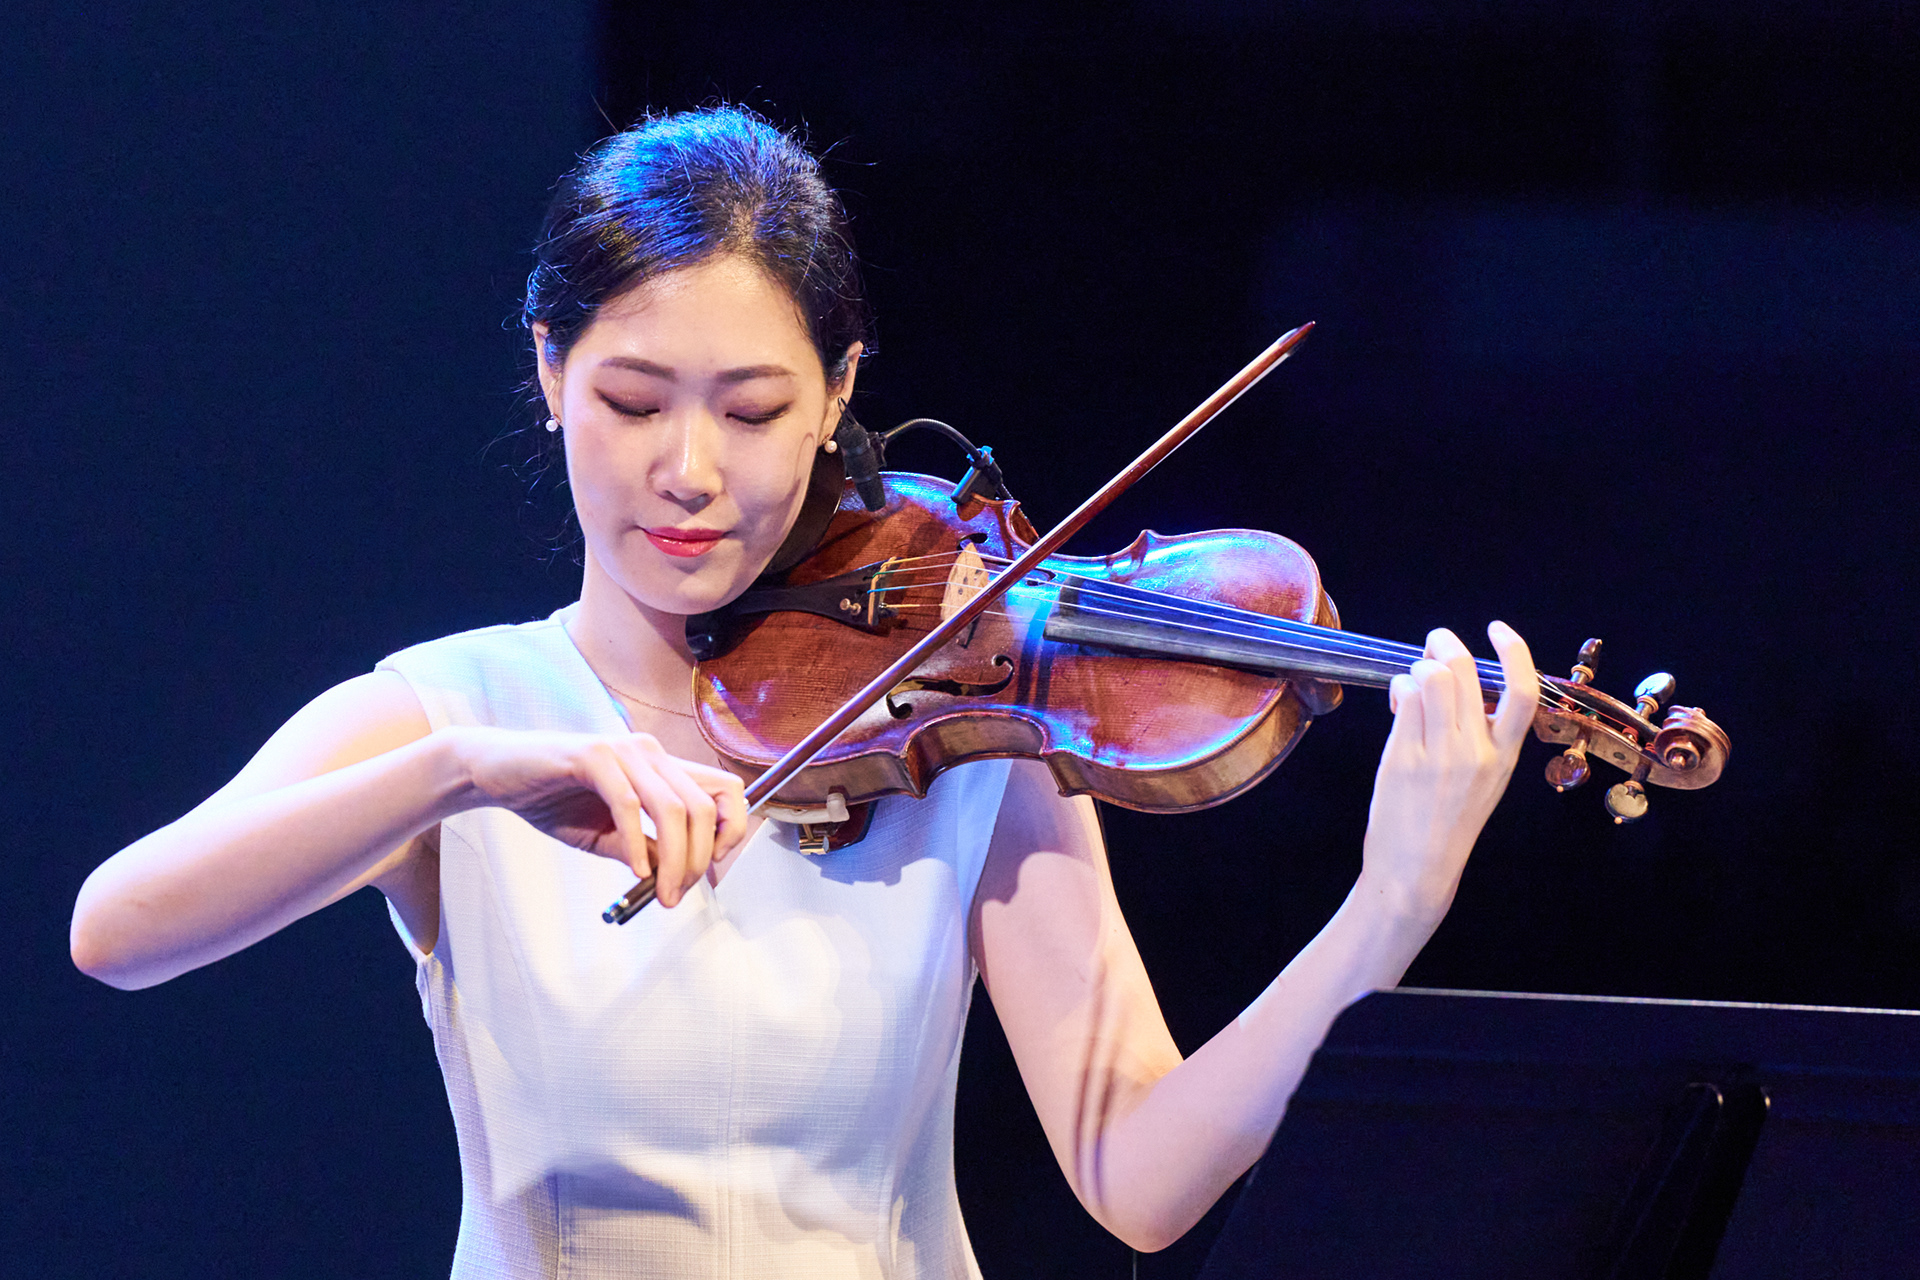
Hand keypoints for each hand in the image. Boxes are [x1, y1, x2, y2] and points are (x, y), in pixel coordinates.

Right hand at [448, 727, 748, 906]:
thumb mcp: (608, 834)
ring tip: (661, 893)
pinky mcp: (592, 755)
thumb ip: (644, 848)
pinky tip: (633, 871)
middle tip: (678, 895)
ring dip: (674, 859)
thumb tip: (677, 876)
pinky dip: (635, 844)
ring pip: (673, 808)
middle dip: (699, 859)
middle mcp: (651, 752)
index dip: (731, 831)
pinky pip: (628, 805)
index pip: (727, 790)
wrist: (498, 774)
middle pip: (706, 806)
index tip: (710, 869)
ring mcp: (624, 750)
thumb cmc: (554, 800)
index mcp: (662, 766)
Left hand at [1359, 621, 1537, 924]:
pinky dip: (1400, 688)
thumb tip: (1454, 684)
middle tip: (1434, 643)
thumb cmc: (1446, 824)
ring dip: (1419, 666)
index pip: (1524, 693)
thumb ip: (1478, 735)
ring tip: (1413, 680)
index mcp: (1505, 757)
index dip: (1515, 652)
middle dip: (1445, 644)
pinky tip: (1398, 701)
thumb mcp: (1483, 780)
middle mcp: (1477, 752)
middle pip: (1465, 671)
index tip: (1497, 629)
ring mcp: (1440, 754)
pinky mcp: (1404, 758)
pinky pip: (1404, 699)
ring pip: (1432, 678)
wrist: (1417, 870)